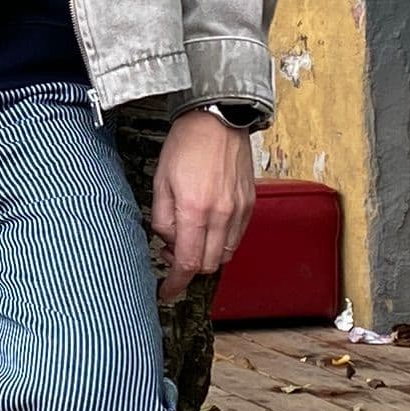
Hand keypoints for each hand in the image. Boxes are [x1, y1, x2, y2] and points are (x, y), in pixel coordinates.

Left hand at [149, 109, 255, 301]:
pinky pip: (237, 237)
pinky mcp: (249, 204)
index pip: (188, 263)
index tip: (168, 291)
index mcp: (194, 210)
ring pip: (225, 254)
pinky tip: (209, 226)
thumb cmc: (187, 144)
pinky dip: (223, 241)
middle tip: (173, 253)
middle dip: (189, 268)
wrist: (218, 119)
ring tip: (192, 236)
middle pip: (209, 265)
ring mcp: (239, 211)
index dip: (176, 283)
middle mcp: (221, 214)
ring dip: (207, 255)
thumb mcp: (160, 181)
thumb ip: (162, 218)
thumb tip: (167, 242)